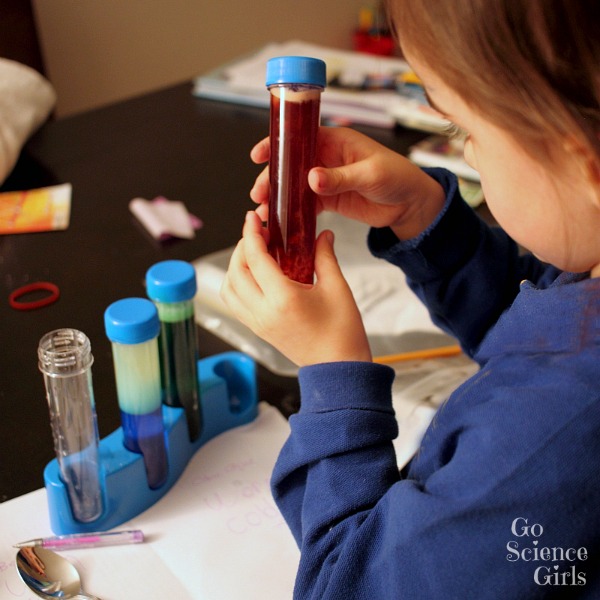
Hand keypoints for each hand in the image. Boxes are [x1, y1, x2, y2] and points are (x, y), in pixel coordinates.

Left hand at [221, 211, 371, 366]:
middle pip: (235, 271)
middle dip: (242, 247)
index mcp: (282, 299)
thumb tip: (322, 234)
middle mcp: (264, 311)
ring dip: (235, 266)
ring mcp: (257, 323)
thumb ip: (325, 256)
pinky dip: (236, 285)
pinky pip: (235, 303)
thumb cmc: (342, 332)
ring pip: (229, 288)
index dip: (251, 234)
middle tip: (258, 233)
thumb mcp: (337, 288)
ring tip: (253, 254)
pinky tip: (253, 276)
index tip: (252, 218)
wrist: (338, 368)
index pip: (255, 258)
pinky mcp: (258, 330)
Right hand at [250, 126, 445, 239]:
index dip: (277, 144)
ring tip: (265, 213)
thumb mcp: (370, 173)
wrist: (411, 204)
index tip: (258, 155)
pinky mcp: (330, 199)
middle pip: (291, 164)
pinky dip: (293, 214)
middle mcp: (327, 157)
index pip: (299, 136)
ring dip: (279, 198)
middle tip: (259, 194)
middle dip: (272, 179)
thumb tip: (311, 179)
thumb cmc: (398, 177)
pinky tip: (281, 223)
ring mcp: (327, 179)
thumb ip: (340, 177)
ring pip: (295, 186)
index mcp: (336, 140)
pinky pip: (306, 205)